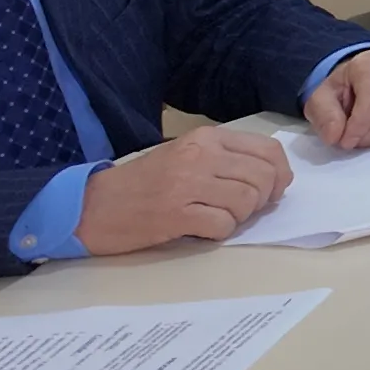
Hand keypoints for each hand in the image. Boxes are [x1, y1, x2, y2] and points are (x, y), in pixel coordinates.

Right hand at [75, 125, 290, 255]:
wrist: (90, 205)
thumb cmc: (142, 183)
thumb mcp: (186, 156)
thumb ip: (226, 159)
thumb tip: (272, 177)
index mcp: (206, 137)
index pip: (268, 150)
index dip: (279, 175)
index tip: (271, 191)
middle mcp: (201, 155)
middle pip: (263, 177)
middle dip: (262, 200)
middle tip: (243, 210)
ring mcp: (188, 183)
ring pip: (247, 201)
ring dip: (239, 217)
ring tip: (217, 218)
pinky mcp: (176, 214)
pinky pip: (223, 225)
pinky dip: (220, 232)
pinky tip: (201, 229)